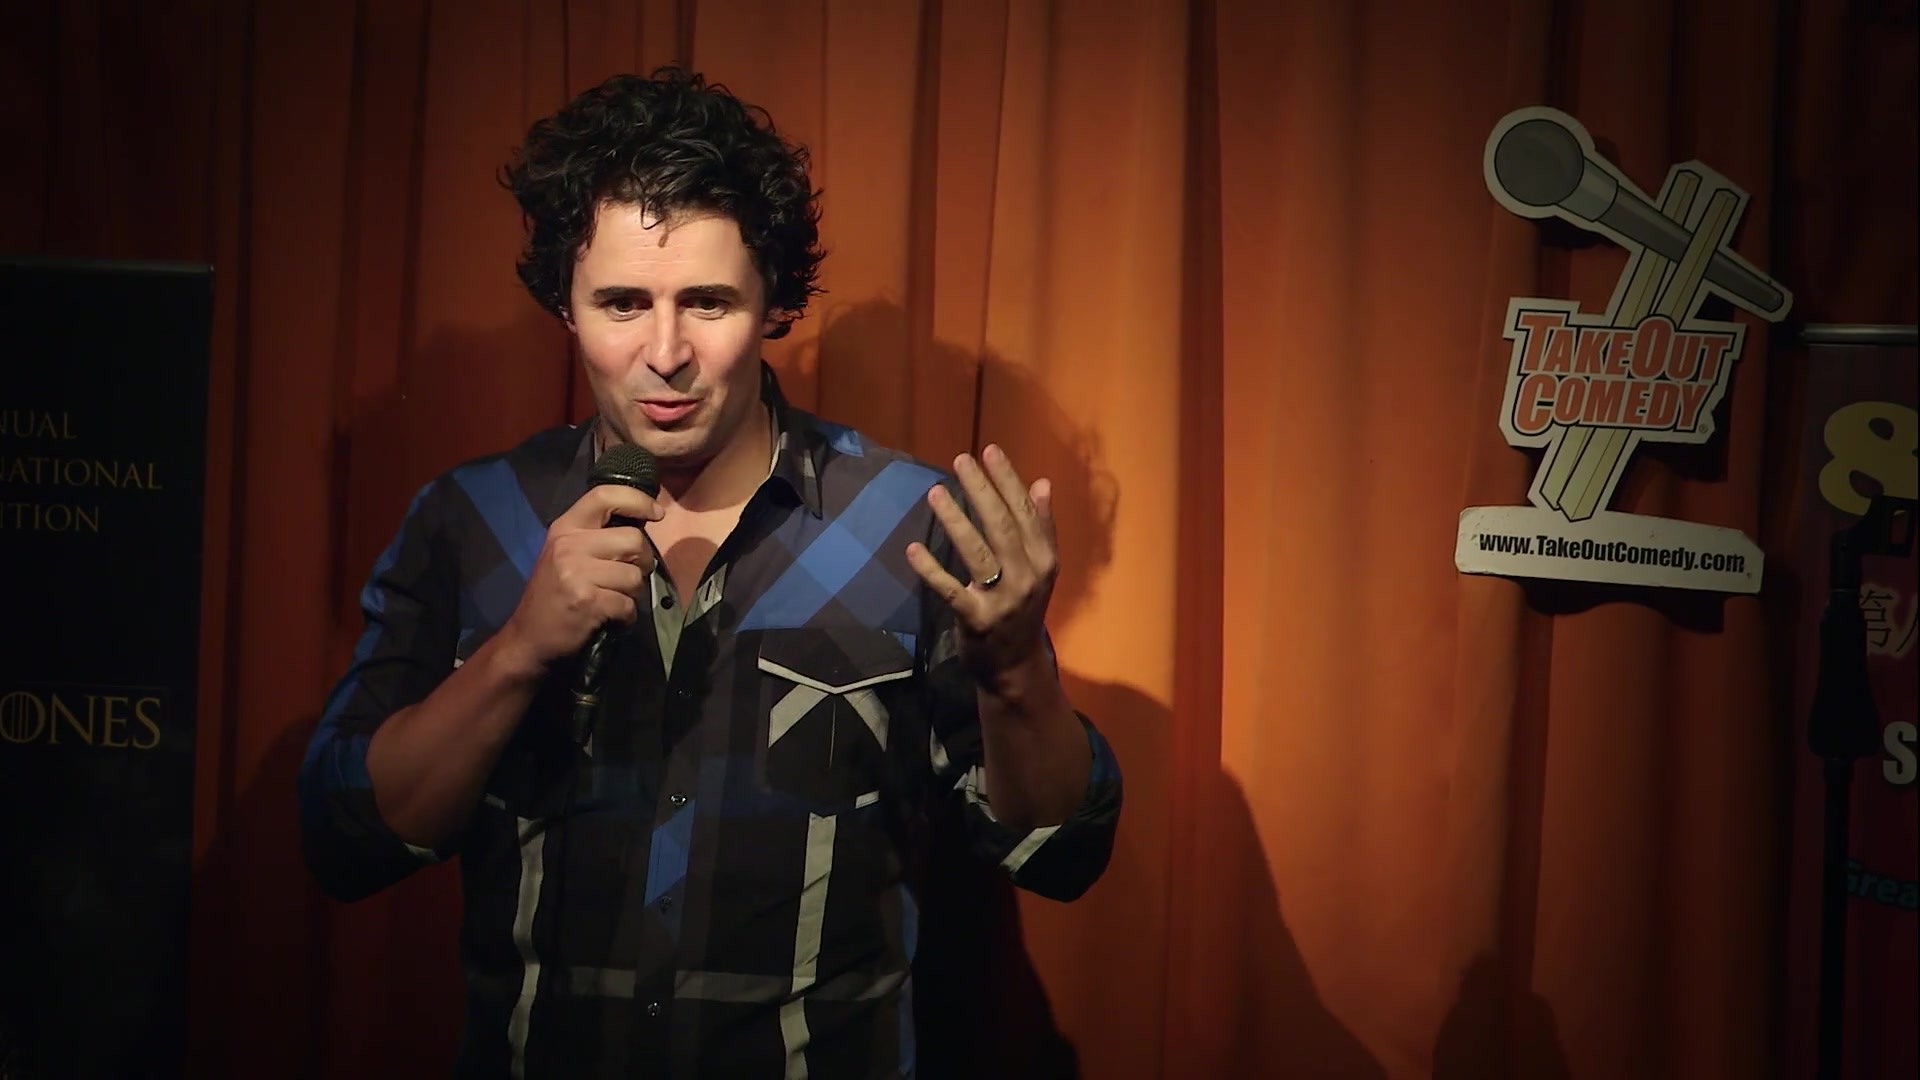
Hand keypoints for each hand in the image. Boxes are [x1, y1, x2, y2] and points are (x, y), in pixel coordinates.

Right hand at [495, 483, 660, 675]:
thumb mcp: (564, 554)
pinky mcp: (586, 601)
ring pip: (634, 576)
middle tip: (629, 575)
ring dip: (632, 593)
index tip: (656, 513)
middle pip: (634, 540)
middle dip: (642, 561)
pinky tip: (611, 617)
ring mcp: (577, 573)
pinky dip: (626, 616)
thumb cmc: (552, 594)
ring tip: (613, 599)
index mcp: (565, 528)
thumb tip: (641, 523)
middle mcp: (569, 545)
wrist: (528, 638)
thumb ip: (595, 536)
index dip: (636, 500)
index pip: (604, 496)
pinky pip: (628, 604)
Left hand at [906, 444, 1058, 694]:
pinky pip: (951, 590)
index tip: (990, 450)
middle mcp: (1027, 577)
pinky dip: (931, 570)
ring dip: (955, 520)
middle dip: (982, 490)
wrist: (1015, 666)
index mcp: (1044, 560)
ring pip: (978, 553)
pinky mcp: (977, 619)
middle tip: (960, 460)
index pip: (1026, 512)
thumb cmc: (1024, 608)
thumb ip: (1042, 526)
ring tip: (934, 492)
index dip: (1008, 480)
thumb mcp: (1041, 568)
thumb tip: (1042, 483)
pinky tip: (912, 548)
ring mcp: (1002, 600)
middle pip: (1002, 526)